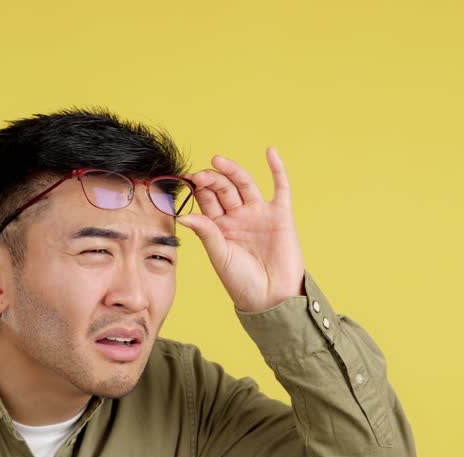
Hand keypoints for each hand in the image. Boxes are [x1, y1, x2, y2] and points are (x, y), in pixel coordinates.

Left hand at [177, 147, 304, 312]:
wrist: (272, 298)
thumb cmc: (242, 283)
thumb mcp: (220, 256)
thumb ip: (206, 232)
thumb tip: (183, 215)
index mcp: (219, 227)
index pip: (206, 200)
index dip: (198, 189)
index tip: (187, 181)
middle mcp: (238, 217)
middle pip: (223, 189)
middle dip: (212, 180)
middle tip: (200, 175)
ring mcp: (259, 214)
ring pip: (245, 184)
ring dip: (232, 171)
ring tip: (218, 161)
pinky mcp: (280, 215)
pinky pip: (280, 187)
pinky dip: (276, 169)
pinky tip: (270, 152)